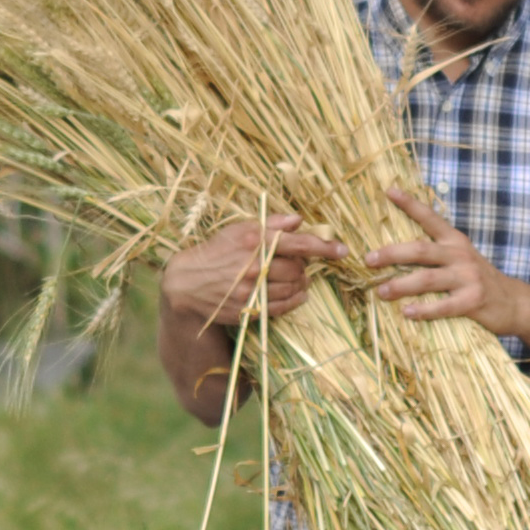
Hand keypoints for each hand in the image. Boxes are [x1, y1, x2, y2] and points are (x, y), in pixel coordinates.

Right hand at [163, 213, 339, 330]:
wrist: (187, 284)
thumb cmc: (215, 251)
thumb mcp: (238, 229)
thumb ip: (271, 223)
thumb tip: (298, 220)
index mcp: (255, 241)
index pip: (299, 243)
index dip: (325, 247)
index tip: (342, 250)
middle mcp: (256, 266)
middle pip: (299, 268)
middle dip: (304, 266)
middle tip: (299, 264)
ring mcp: (253, 290)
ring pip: (293, 288)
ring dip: (301, 283)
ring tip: (296, 278)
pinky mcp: (250, 309)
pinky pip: (284, 306)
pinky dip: (295, 300)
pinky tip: (296, 294)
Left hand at [364, 186, 527, 333]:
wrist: (516, 303)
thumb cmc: (480, 280)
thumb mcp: (463, 258)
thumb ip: (438, 254)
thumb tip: (397, 255)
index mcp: (455, 241)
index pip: (430, 217)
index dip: (410, 204)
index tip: (389, 190)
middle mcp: (460, 255)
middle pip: (420, 250)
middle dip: (392, 253)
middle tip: (369, 259)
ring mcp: (468, 278)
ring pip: (427, 279)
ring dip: (401, 285)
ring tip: (381, 291)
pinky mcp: (473, 301)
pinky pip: (443, 306)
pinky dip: (424, 310)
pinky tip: (406, 312)